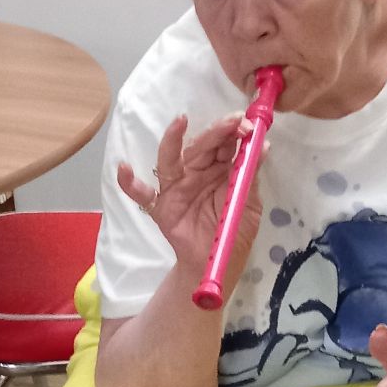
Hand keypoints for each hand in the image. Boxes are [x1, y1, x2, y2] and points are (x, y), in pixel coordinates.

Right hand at [118, 112, 262, 279]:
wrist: (216, 264)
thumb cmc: (232, 232)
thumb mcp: (248, 204)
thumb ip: (250, 177)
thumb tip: (262, 145)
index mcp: (218, 170)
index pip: (224, 144)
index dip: (233, 132)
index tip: (246, 124)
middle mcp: (195, 173)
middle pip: (201, 146)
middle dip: (216, 132)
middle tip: (233, 121)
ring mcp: (176, 187)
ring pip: (172, 159)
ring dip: (174, 139)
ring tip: (179, 122)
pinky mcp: (160, 206)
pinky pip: (141, 194)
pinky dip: (130, 183)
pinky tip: (123, 169)